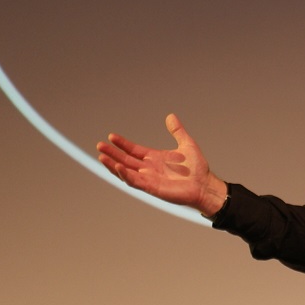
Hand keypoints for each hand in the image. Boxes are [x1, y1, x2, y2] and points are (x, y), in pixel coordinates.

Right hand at [97, 113, 228, 216]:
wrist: (205, 185)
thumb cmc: (197, 169)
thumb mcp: (187, 144)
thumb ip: (177, 131)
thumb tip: (171, 116)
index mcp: (155, 158)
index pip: (134, 150)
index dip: (122, 144)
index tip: (111, 136)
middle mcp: (149, 169)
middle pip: (126, 160)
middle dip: (112, 153)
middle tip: (99, 145)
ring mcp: (150, 179)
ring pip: (126, 172)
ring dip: (113, 165)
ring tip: (102, 157)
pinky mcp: (153, 188)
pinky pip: (135, 181)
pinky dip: (126, 175)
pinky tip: (118, 167)